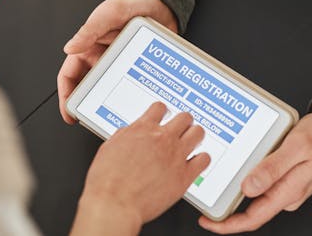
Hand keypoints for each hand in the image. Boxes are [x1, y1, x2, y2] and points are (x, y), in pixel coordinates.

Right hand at [57, 0, 176, 122]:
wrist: (161, 6)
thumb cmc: (131, 5)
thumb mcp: (109, 14)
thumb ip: (90, 30)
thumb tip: (70, 48)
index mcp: (87, 49)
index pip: (70, 76)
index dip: (67, 96)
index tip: (70, 114)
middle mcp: (101, 60)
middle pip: (89, 89)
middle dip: (89, 106)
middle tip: (96, 119)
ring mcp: (118, 67)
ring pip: (110, 91)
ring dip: (112, 104)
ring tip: (119, 115)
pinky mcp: (135, 70)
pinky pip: (130, 87)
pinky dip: (131, 97)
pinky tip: (138, 105)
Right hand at [71, 102, 210, 235]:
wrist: (114, 203)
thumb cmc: (107, 180)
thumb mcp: (109, 147)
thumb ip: (124, 136)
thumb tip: (129, 133)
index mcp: (142, 129)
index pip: (160, 108)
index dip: (162, 111)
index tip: (163, 115)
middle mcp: (162, 139)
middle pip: (184, 117)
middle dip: (183, 122)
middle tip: (181, 128)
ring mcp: (176, 156)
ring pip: (198, 133)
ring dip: (195, 136)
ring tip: (192, 141)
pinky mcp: (184, 176)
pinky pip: (204, 160)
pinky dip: (202, 159)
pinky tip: (197, 162)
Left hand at [199, 112, 311, 233]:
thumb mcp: (296, 147)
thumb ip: (272, 168)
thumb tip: (249, 188)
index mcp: (288, 191)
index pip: (254, 218)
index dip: (229, 224)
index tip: (209, 221)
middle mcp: (287, 194)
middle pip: (251, 210)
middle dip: (228, 208)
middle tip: (207, 197)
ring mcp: (286, 187)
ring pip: (255, 196)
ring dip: (236, 192)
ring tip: (218, 181)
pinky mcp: (285, 178)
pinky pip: (261, 183)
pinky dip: (247, 179)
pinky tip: (238, 168)